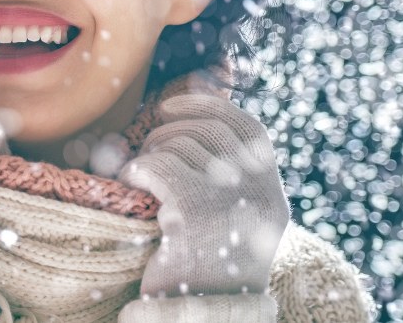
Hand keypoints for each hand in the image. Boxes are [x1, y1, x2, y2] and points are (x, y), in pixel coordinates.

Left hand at [117, 88, 288, 297]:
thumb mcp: (226, 218)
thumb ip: (222, 172)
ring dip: (151, 150)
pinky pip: (160, 166)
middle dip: (171, 129)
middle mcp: (260, 198)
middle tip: (150, 148)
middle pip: (210, 131)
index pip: (249, 129)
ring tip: (141, 173)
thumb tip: (192, 102)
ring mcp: (230, 206)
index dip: (209, 106)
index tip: (172, 105)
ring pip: (181, 145)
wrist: (198, 318)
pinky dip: (138, 167)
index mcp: (271, 197)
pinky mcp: (195, 217)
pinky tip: (131, 182)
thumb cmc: (202, 268)